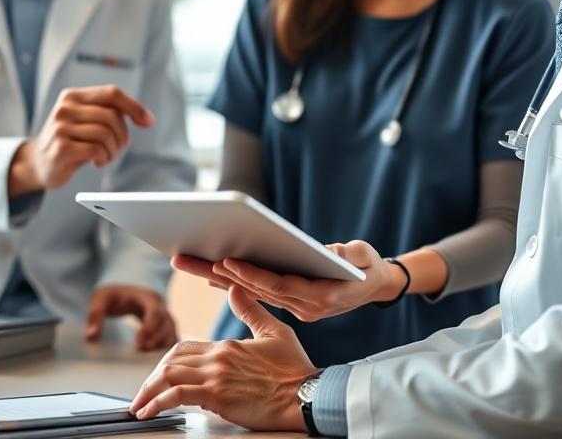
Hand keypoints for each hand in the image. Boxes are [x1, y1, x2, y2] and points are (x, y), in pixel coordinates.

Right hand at [8, 85, 153, 196]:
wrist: (37, 163)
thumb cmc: (71, 141)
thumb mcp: (87, 120)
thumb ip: (109, 113)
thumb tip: (145, 117)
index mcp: (73, 96)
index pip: (112, 93)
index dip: (134, 107)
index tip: (148, 122)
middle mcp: (65, 108)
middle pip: (112, 116)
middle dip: (123, 135)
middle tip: (119, 147)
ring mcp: (60, 127)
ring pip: (106, 134)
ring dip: (113, 150)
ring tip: (106, 156)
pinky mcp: (61, 148)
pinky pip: (96, 150)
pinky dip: (104, 158)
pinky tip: (97, 161)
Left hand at [85, 285, 177, 351]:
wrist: (123, 294)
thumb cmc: (113, 296)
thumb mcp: (101, 298)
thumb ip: (95, 314)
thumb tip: (91, 336)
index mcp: (148, 297)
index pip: (155, 311)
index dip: (149, 327)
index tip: (138, 343)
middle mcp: (161, 307)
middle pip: (166, 324)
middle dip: (156, 339)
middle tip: (141, 351)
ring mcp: (165, 319)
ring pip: (171, 333)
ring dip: (161, 346)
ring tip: (145, 357)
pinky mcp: (164, 329)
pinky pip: (170, 340)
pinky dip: (164, 350)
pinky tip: (153, 361)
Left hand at [130, 286, 315, 431]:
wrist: (305, 393)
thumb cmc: (294, 369)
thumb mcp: (274, 332)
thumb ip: (251, 311)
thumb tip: (236, 289)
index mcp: (227, 345)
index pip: (185, 348)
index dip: (167, 362)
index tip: (161, 375)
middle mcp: (217, 357)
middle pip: (171, 361)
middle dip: (152, 377)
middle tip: (144, 393)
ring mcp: (215, 376)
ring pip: (168, 376)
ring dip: (148, 391)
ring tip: (139, 406)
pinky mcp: (216, 396)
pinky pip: (176, 395)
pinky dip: (157, 402)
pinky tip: (149, 411)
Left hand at [171, 240, 406, 321]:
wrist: (375, 287)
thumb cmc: (368, 268)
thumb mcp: (364, 257)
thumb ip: (348, 255)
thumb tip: (332, 252)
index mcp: (321, 299)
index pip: (279, 286)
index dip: (251, 275)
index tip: (226, 262)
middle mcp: (304, 307)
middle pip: (255, 290)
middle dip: (218, 273)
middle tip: (186, 258)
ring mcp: (295, 308)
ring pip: (251, 293)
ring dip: (219, 277)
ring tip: (189, 260)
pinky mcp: (290, 304)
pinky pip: (257, 294)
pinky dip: (234, 283)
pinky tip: (212, 272)